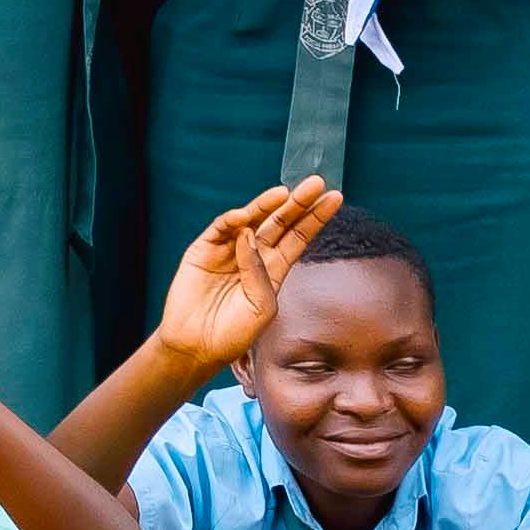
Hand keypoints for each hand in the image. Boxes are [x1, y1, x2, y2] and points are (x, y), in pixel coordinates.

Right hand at [149, 177, 338, 366]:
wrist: (195, 346)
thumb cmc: (232, 334)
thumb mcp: (261, 309)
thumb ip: (260, 274)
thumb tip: (248, 236)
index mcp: (273, 270)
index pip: (299, 237)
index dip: (316, 217)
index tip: (334, 198)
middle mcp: (253, 255)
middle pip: (281, 222)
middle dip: (299, 203)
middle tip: (316, 183)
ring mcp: (228, 250)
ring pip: (253, 220)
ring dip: (268, 204)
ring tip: (285, 192)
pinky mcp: (204, 249)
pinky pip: (221, 228)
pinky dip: (233, 220)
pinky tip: (246, 217)